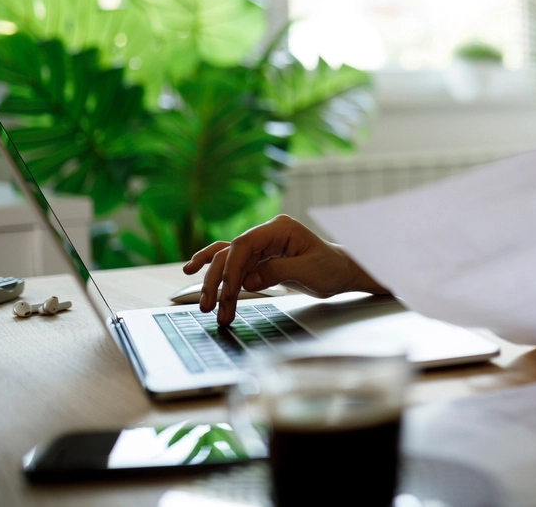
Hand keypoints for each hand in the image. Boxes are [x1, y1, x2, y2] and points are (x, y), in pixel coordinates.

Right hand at [182, 215, 385, 325]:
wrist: (342, 272)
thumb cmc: (332, 268)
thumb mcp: (309, 270)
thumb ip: (277, 272)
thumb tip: (247, 281)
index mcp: (280, 228)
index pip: (244, 245)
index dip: (232, 269)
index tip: (228, 293)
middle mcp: (267, 233)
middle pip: (231, 253)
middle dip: (219, 280)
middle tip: (210, 306)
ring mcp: (262, 245)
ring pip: (229, 261)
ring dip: (216, 284)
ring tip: (209, 307)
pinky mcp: (260, 258)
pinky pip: (233, 264)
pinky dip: (217, 272)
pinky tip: (192, 271)